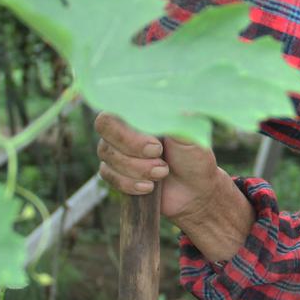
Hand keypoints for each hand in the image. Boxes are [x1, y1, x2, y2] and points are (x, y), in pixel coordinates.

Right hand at [95, 112, 228, 221]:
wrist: (194, 191)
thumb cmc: (194, 158)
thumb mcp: (193, 138)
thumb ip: (183, 123)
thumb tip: (184, 110)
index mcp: (142, 112)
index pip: (118, 107)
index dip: (131, 129)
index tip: (157, 146)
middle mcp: (125, 127)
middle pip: (106, 129)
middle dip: (133, 148)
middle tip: (159, 157)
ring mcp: (117, 149)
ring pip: (108, 155)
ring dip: (137, 168)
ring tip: (162, 172)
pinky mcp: (115, 172)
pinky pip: (108, 175)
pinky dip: (129, 183)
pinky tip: (149, 187)